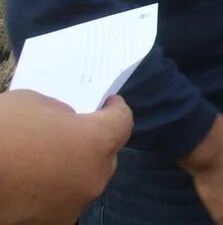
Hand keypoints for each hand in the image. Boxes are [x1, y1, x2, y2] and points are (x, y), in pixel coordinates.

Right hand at [0, 90, 132, 224]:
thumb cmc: (0, 132)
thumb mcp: (31, 104)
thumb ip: (59, 113)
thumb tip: (65, 124)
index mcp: (95, 143)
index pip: (122, 123)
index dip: (116, 110)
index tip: (109, 103)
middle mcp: (92, 178)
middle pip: (105, 156)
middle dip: (94, 143)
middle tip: (74, 133)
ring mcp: (71, 207)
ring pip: (83, 183)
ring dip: (74, 170)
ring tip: (48, 160)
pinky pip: (61, 203)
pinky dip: (53, 193)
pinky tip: (33, 183)